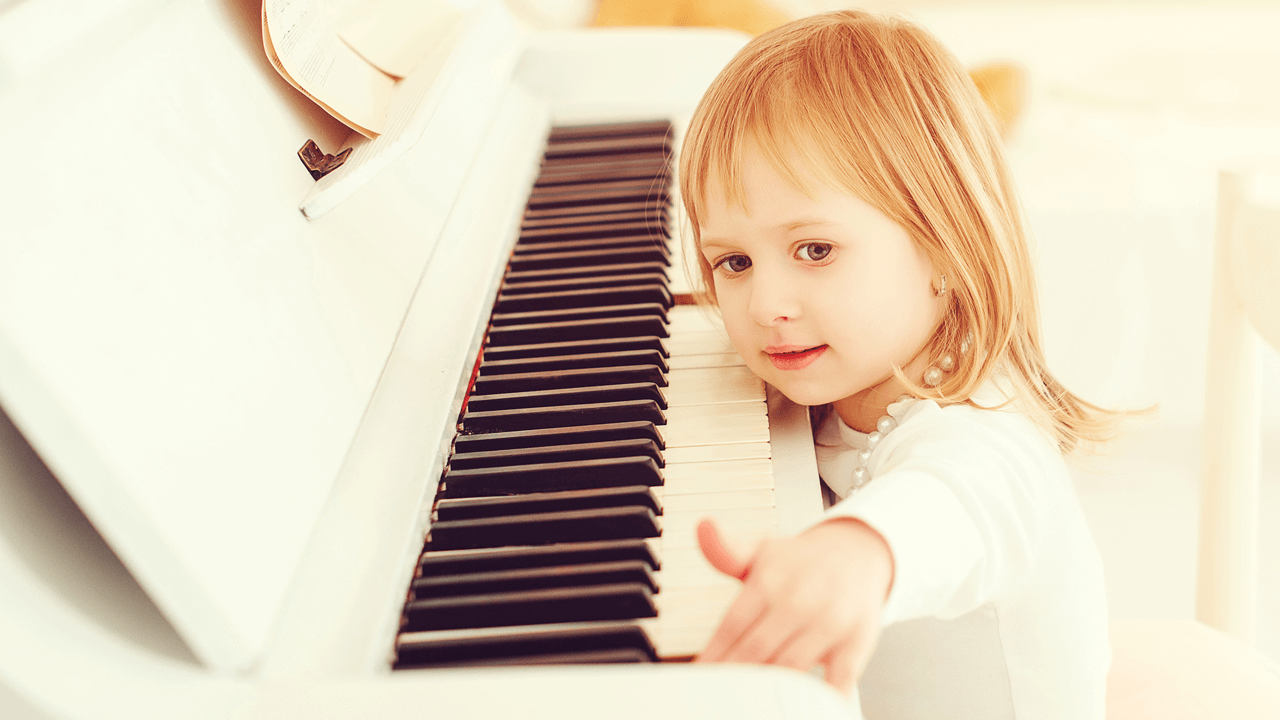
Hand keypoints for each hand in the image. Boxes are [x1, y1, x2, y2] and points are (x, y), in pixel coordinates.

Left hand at [695, 517, 894, 694]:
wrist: (858, 554)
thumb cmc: (800, 563)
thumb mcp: (761, 552)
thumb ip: (725, 551)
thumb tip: (703, 527)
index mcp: (770, 580)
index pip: (732, 626)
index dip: (712, 656)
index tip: (698, 677)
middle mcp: (799, 600)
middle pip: (756, 651)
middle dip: (732, 678)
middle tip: (716, 697)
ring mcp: (829, 623)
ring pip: (791, 669)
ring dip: (767, 691)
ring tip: (747, 703)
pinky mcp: (857, 642)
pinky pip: (838, 679)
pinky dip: (821, 700)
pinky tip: (800, 708)